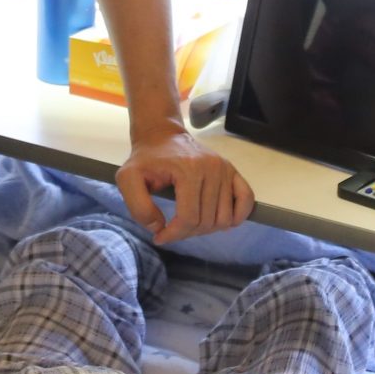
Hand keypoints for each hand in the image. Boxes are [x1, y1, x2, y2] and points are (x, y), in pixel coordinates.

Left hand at [117, 129, 252, 245]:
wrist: (162, 136)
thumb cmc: (145, 159)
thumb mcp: (128, 179)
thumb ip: (138, 207)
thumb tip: (159, 227)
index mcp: (188, 170)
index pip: (188, 218)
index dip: (174, 234)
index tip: (159, 237)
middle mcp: (212, 168)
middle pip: (207, 221)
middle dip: (187, 233)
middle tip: (172, 229)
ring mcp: (225, 169)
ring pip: (225, 218)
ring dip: (207, 229)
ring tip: (189, 222)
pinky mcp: (233, 171)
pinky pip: (246, 201)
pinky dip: (237, 216)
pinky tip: (219, 220)